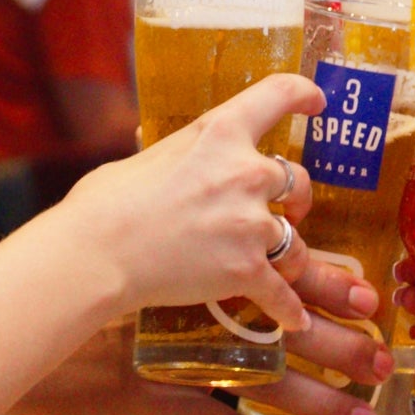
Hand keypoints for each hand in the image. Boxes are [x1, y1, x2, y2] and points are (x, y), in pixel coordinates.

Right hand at [10, 237, 391, 414]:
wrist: (26, 323)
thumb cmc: (72, 278)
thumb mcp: (126, 236)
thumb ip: (174, 222)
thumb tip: (197, 190)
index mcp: (198, 271)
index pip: (276, 272)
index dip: (326, 284)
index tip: (369, 295)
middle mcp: (197, 313)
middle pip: (286, 329)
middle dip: (340, 345)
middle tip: (382, 362)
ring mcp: (179, 359)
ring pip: (267, 384)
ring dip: (320, 406)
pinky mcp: (156, 399)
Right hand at [45, 74, 322, 327]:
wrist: (97, 253)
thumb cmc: (105, 203)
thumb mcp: (146, 157)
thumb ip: (180, 158)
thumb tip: (174, 164)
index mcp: (220, 132)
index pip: (278, 94)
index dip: (304, 95)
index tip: (317, 103)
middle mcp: (246, 172)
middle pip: (298, 180)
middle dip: (297, 198)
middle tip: (289, 211)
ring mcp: (250, 223)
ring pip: (295, 242)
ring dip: (289, 254)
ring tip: (280, 269)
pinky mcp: (247, 270)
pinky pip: (282, 294)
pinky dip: (287, 309)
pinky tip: (292, 319)